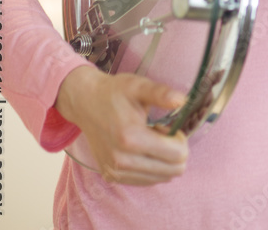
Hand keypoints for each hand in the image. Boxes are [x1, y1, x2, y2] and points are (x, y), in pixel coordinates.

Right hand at [55, 65, 188, 184]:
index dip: (181, 139)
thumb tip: (183, 100)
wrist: (85, 103)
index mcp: (131, 138)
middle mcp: (122, 161)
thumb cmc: (114, 92)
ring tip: (150, 138)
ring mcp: (116, 173)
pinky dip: (152, 167)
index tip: (170, 126)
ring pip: (161, 178)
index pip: (176, 155)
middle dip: (175, 151)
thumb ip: (161, 93)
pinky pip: (146, 181)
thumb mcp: (139, 86)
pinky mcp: (112, 177)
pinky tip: (141, 148)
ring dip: (162, 159)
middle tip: (161, 132)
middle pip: (172, 171)